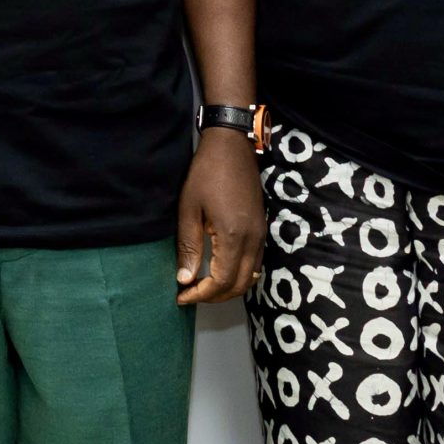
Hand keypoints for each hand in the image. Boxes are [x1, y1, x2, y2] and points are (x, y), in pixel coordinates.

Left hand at [176, 130, 265, 304]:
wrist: (232, 146)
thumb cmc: (206, 173)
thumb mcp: (189, 208)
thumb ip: (188, 246)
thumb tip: (184, 279)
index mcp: (234, 236)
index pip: (222, 281)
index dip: (201, 294)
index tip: (181, 296)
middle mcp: (253, 240)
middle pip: (240, 285)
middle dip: (215, 296)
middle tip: (189, 294)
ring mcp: (261, 235)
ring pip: (251, 277)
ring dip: (228, 288)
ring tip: (202, 287)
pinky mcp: (262, 229)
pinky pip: (255, 264)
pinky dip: (239, 276)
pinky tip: (219, 271)